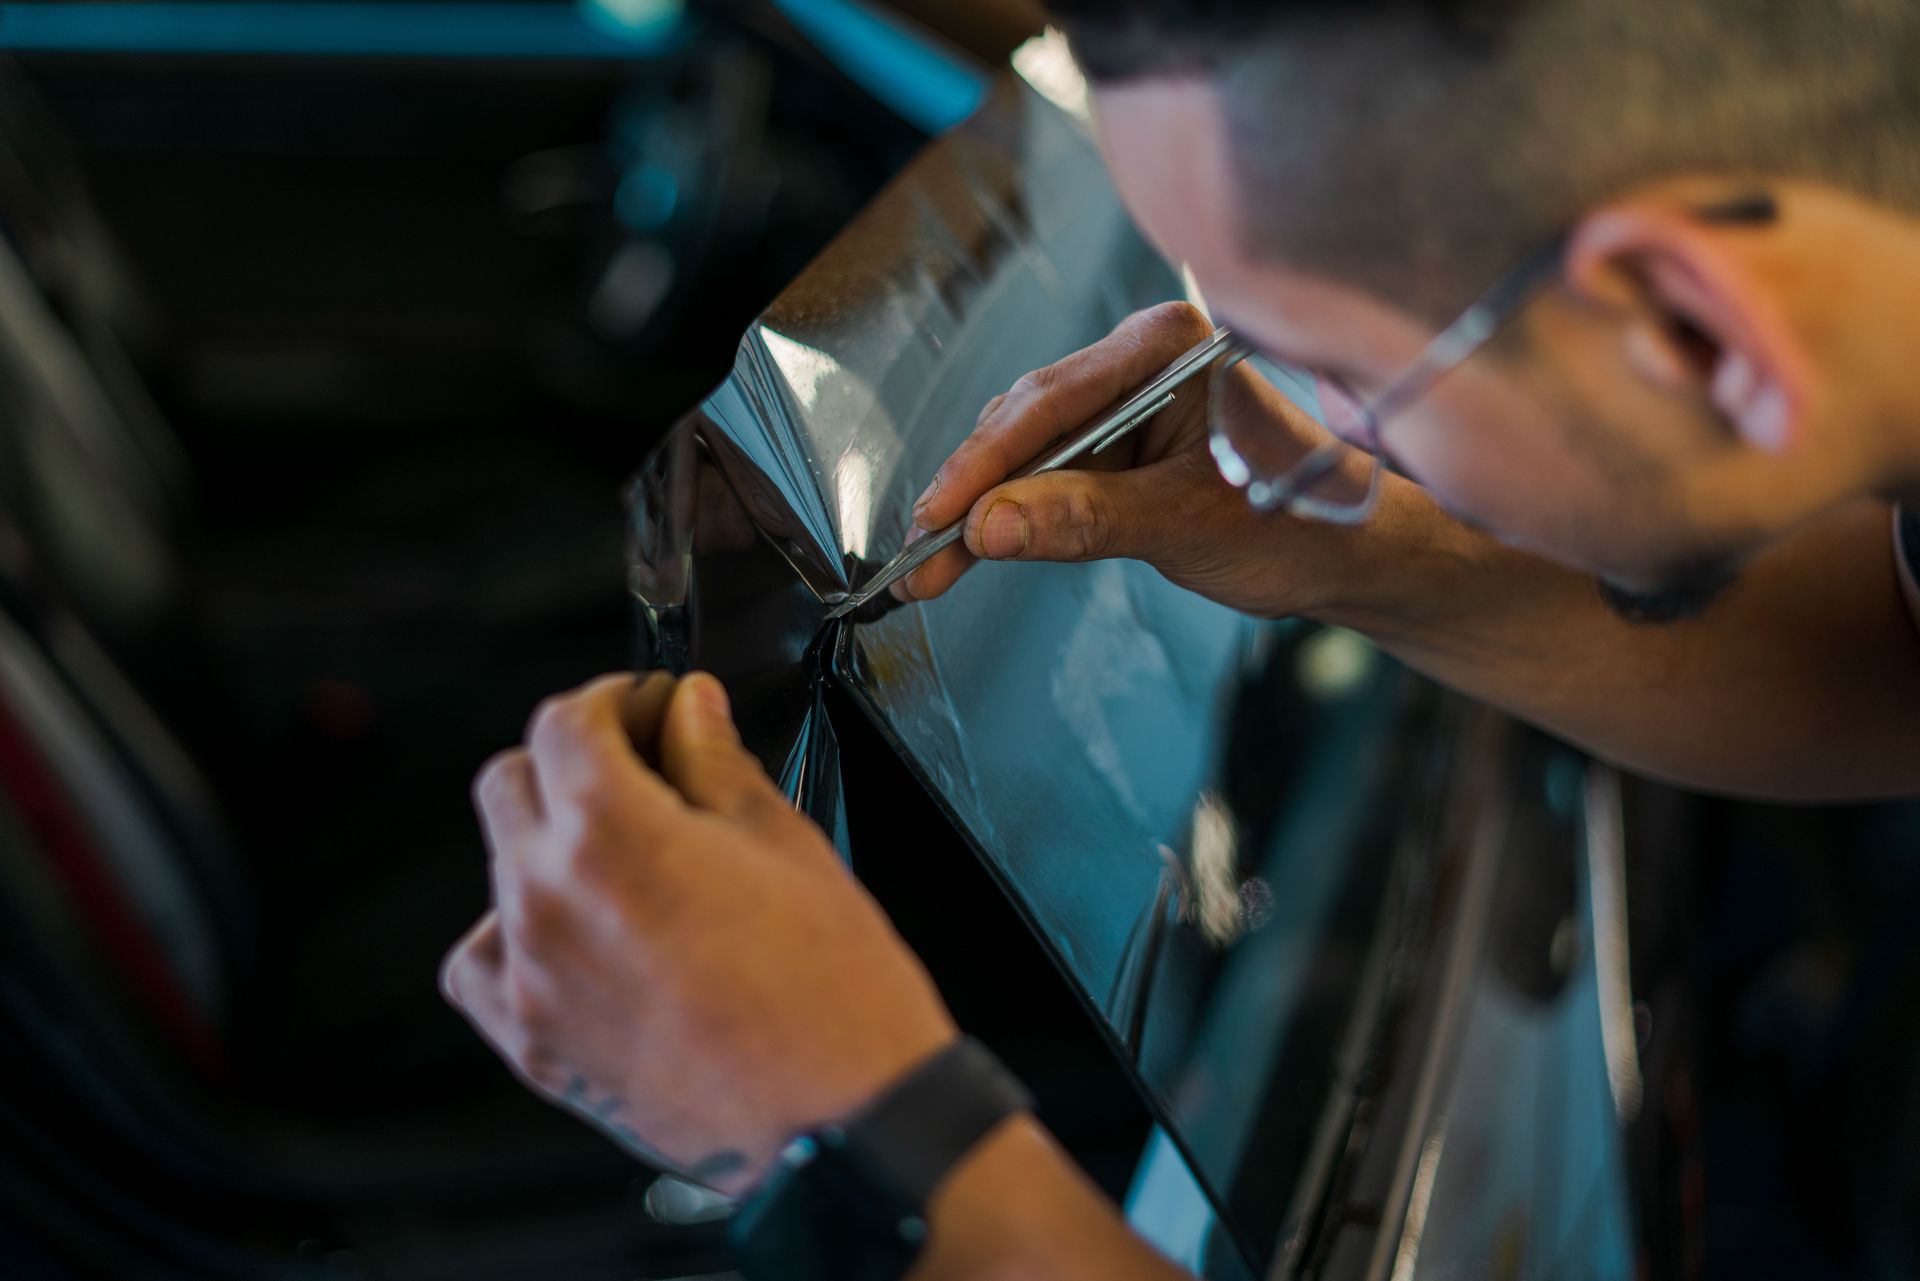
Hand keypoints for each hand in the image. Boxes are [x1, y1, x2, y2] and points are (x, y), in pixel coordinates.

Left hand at [441, 671, 958, 1196]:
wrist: (844, 1119)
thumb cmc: (833, 992)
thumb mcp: (786, 841)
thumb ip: (715, 761)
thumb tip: (688, 710)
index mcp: (612, 832)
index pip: (564, 722)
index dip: (612, 700)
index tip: (646, 710)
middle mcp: (548, 899)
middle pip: (512, 783)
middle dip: (572, 762)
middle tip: (641, 771)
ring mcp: (532, 979)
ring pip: (498, 868)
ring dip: (548, 845)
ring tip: (627, 865)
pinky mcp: (535, 1045)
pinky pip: (482, 965)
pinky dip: (513, 936)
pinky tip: (575, 936)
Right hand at [898, 300, 1359, 617]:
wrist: (1347, 560)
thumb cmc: (1300, 525)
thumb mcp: (1187, 522)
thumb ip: (1085, 519)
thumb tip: (988, 527)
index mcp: (1169, 348)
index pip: (1053, 398)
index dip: (986, 460)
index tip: (941, 513)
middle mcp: (1140, 364)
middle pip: (1026, 421)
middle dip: (972, 491)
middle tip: (922, 553)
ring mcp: (1124, 407)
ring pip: (1025, 453)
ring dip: (980, 511)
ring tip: (932, 567)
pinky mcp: (1116, 451)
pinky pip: (1045, 478)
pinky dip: (1009, 519)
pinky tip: (970, 552)